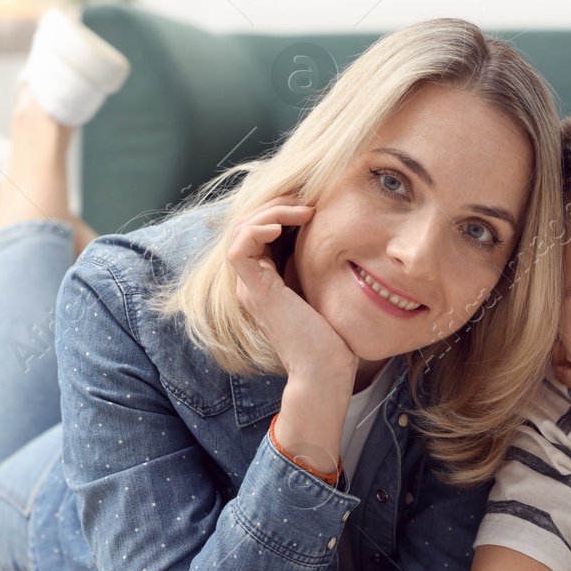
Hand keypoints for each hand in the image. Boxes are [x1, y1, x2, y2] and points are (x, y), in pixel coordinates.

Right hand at [226, 196, 355, 384]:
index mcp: (265, 278)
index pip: (259, 229)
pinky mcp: (256, 292)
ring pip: (241, 230)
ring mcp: (250, 287)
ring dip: (271, 211)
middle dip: (275, 203)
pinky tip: (282, 225)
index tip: (312, 204)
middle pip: (247, 224)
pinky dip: (256, 230)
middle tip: (307, 200)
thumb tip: (331, 233)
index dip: (280, 209)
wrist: (325, 371)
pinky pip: (239, 250)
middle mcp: (252, 281)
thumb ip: (314, 263)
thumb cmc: (331, 336)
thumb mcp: (322, 287)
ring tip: (303, 209)